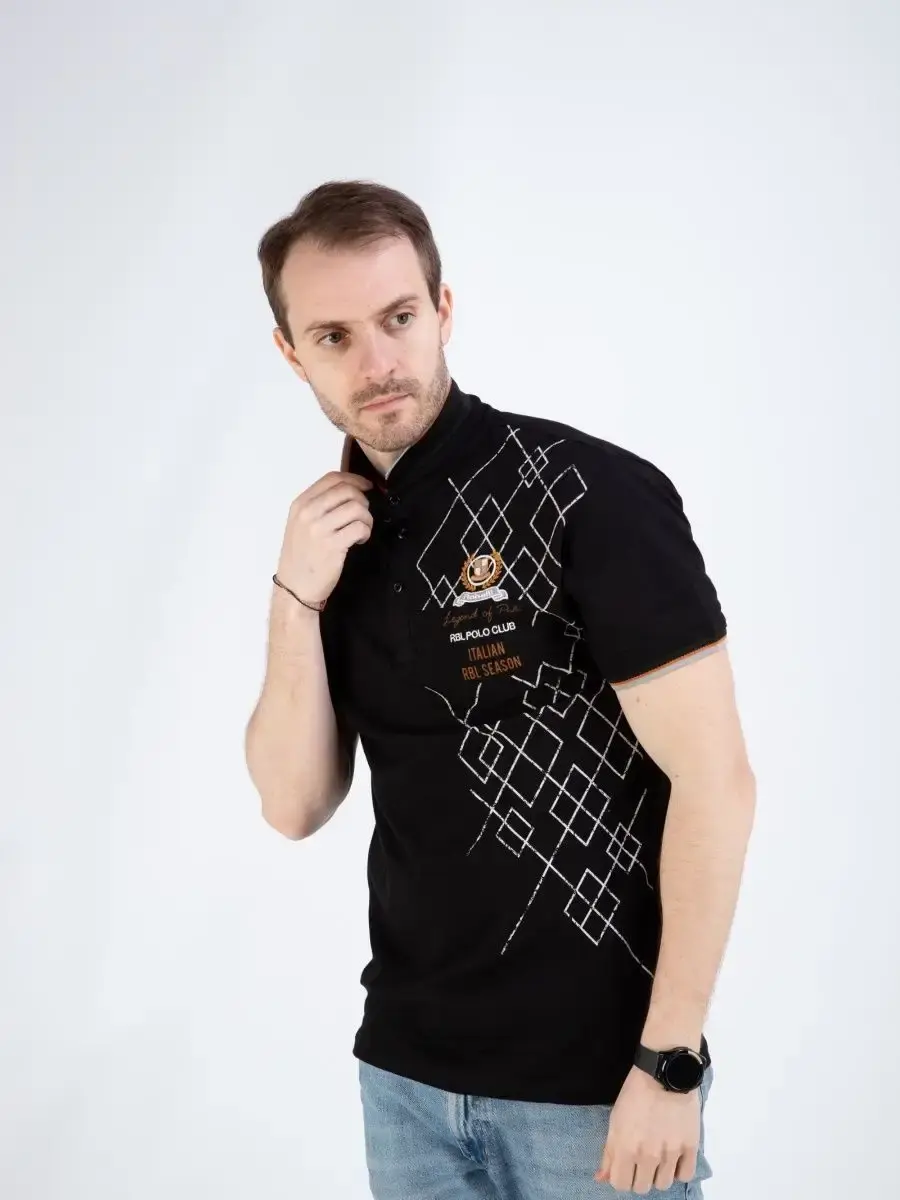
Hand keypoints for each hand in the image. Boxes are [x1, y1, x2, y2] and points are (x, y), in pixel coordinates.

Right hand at [275, 471, 373, 606]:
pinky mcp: (332, 546)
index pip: (332, 478)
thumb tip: (350, 490)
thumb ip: (319, 505)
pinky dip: (366, 532)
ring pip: (357, 508)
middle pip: (347, 491)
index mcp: (300, 504)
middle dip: (363, 500)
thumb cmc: (301, 555)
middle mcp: (308, 513)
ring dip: (366, 518)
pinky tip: (360, 540)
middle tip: (363, 515)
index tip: (366, 486)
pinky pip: (360, 527)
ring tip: (361, 529)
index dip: (355, 479)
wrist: (295, 587)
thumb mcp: (300, 524)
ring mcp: (319, 529)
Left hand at [595, 1066, 699, 1193]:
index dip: (620, 1177)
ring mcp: (670, 1153)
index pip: (620, 1184)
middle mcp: (648, 1156)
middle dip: (639, 1177)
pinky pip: (685, 1175)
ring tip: (659, 1157)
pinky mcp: (690, 1147)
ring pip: (663, 1184)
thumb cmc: (634, 1094)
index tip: (625, 1166)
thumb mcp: (615, 1120)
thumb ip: (608, 1152)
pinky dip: (679, 1170)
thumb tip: (601, 1179)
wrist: (663, 1074)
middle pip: (642, 1188)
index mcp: (625, 1148)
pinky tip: (674, 1157)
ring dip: (659, 1174)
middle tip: (642, 1161)